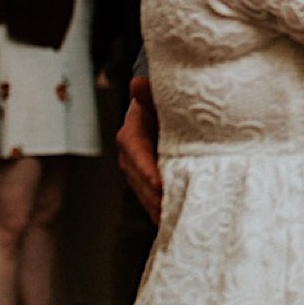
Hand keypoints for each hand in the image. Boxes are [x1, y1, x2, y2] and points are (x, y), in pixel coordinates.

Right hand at [117, 75, 163, 221]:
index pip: (135, 154)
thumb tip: (137, 83)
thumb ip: (148, 94)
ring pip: (143, 192)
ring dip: (156, 207)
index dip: (146, 170)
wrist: (164, 111)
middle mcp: (130, 155)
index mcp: (131, 134)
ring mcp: (137, 170)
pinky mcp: (147, 181)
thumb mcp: (159, 97)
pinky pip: (151, 198)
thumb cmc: (163, 104)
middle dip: (152, 196)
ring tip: (172, 220)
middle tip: (169, 210)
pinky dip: (160, 209)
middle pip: (137, 179)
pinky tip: (173, 221)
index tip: (159, 184)